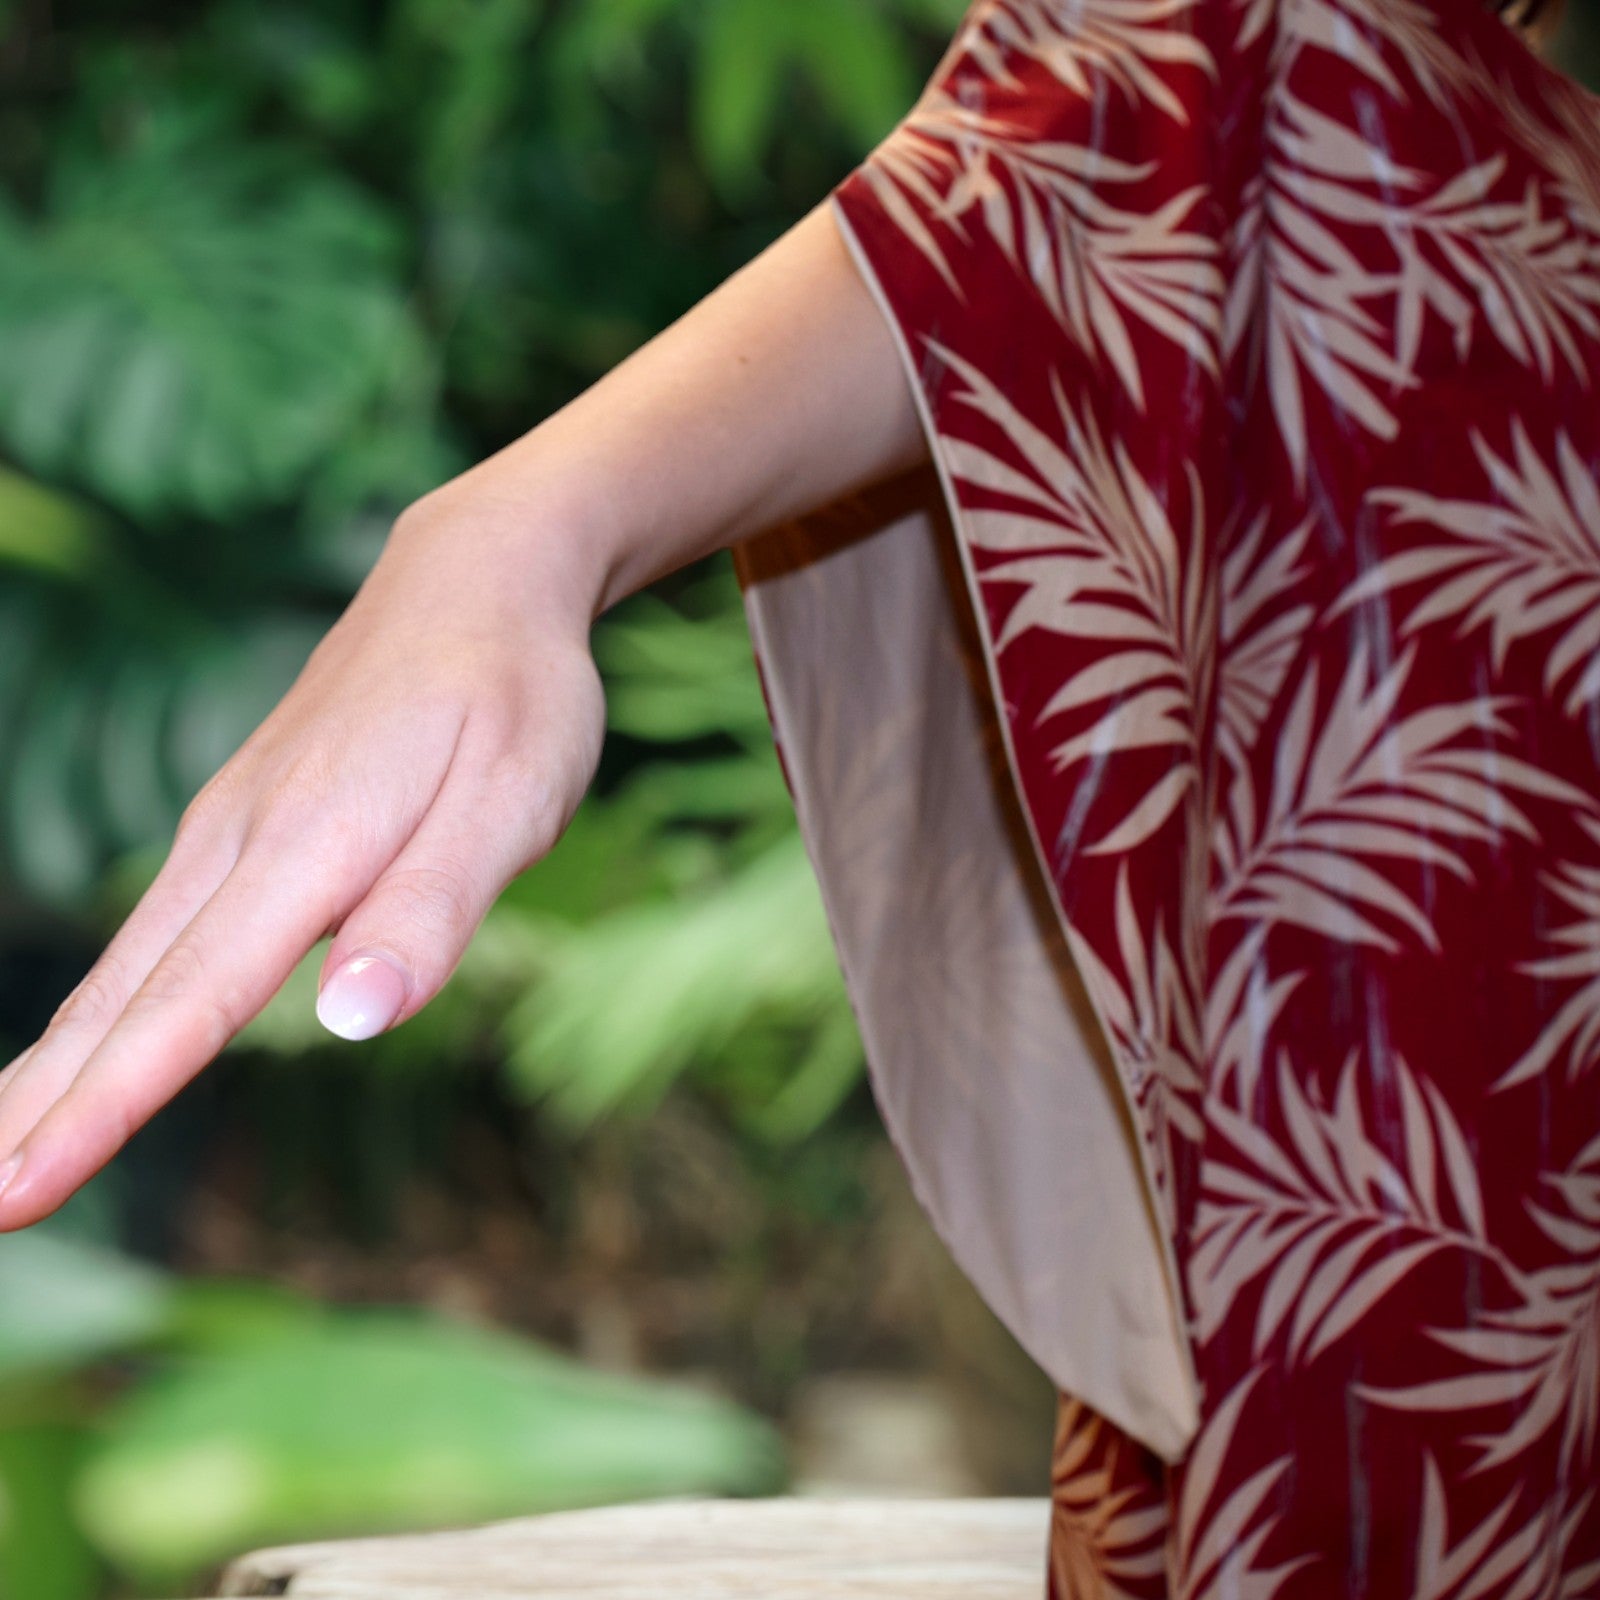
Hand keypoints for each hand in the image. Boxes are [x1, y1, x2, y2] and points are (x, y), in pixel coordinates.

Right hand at [0, 498, 607, 1230]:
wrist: (475, 581)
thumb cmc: (513, 695)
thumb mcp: (512, 799)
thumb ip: (432, 907)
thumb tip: (352, 1019)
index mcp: (312, 840)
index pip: (197, 995)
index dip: (112, 1100)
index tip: (26, 1189)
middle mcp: (243, 835)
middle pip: (127, 990)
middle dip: (43, 1104)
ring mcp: (232, 824)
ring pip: (127, 961)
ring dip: (54, 1062)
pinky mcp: (243, 820)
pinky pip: (157, 929)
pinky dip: (104, 1004)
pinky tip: (85, 1047)